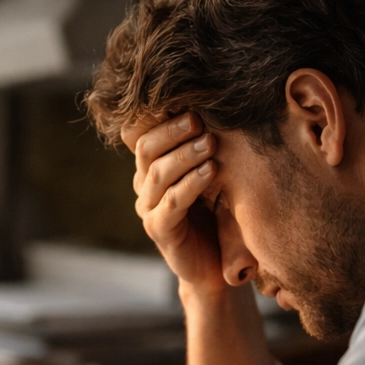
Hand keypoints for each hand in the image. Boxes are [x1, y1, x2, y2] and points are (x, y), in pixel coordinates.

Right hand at [122, 113, 225, 293]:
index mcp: (153, 165)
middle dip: (173, 130)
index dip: (159, 116)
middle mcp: (145, 184)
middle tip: (199, 121)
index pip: (142, 132)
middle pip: (146, 148)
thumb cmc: (218, 212)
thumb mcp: (212, 173)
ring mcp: (149, 208)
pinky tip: (210, 171)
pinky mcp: (160, 230)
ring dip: (184, 155)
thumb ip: (205, 145)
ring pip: (157, 173)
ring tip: (209, 144)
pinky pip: (171, 202)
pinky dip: (190, 184)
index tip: (189, 101)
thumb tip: (222, 104)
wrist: (216, 263)